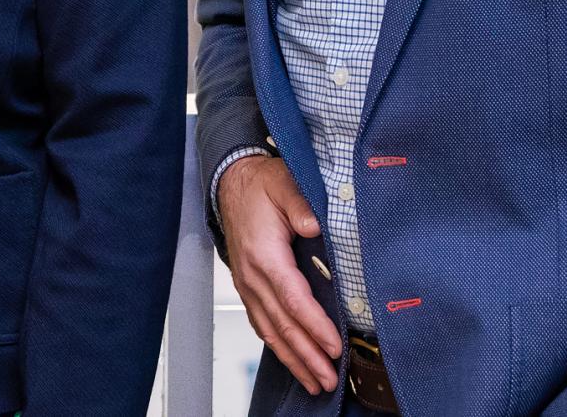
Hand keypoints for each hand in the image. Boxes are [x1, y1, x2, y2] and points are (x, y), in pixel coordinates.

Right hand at [218, 154, 342, 394]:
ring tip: (315, 382)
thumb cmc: (260, 186)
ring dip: (294, 359)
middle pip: (283, 325)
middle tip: (329, 379)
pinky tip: (292, 361)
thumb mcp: (283, 184)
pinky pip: (263, 324)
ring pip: (271, 331)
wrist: (231, 185)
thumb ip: (299, 204)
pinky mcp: (249, 289)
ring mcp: (248, 286)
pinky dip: (278, 347)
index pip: (293, 299)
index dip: (315, 326)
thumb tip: (315, 225)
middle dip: (308, 356)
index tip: (335, 346)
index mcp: (265, 255)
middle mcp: (253, 277)